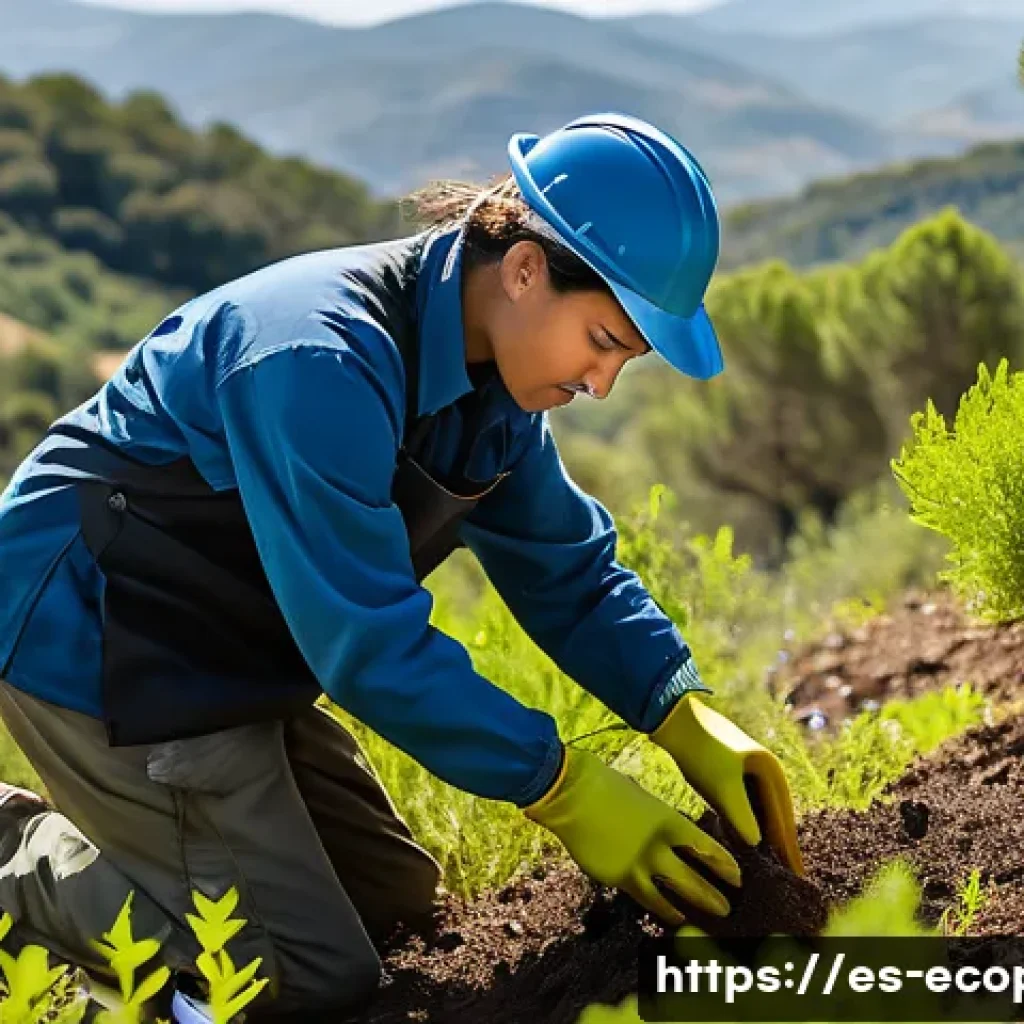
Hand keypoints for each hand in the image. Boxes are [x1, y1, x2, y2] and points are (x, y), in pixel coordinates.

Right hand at [523, 746, 740, 925]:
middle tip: (729, 908)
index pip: (707, 848)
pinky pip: (647, 898)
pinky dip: (663, 910)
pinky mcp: (618, 876)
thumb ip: (658, 821)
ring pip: (674, 894)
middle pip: (695, 877)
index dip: (724, 865)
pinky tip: (673, 916)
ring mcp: (639, 863)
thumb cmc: (606, 787)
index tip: (737, 877)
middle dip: (714, 895)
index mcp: (668, 821)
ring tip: (704, 919)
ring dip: (694, 906)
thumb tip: (668, 836)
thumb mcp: (643, 799)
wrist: (573, 792)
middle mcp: (658, 845)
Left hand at [651, 694, 803, 875]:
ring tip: (772, 866)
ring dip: (766, 836)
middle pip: (777, 815)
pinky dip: (750, 823)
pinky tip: (746, 841)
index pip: (784, 818)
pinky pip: (748, 805)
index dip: (790, 849)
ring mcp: (751, 770)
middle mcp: (767, 770)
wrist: (674, 719)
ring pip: (763, 811)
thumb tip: (758, 844)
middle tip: (790, 879)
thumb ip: (741, 816)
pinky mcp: (733, 773)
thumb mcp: (721, 786)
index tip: (799, 877)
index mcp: (771, 770)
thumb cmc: (700, 750)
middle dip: (782, 846)